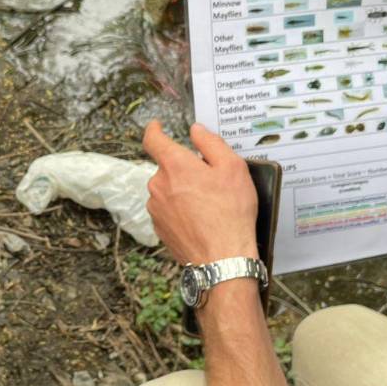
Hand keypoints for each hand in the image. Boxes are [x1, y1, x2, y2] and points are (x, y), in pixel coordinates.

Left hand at [143, 121, 258, 264]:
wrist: (222, 258)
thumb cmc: (230, 213)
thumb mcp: (233, 168)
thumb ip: (211, 143)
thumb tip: (196, 131)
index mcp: (174, 165)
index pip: (153, 140)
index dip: (154, 130)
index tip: (157, 127)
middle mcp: (158, 185)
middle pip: (167, 168)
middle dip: (185, 169)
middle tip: (211, 182)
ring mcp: (156, 208)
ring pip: (168, 190)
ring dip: (183, 191)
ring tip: (210, 206)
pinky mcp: (160, 228)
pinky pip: (168, 210)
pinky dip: (182, 210)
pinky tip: (201, 220)